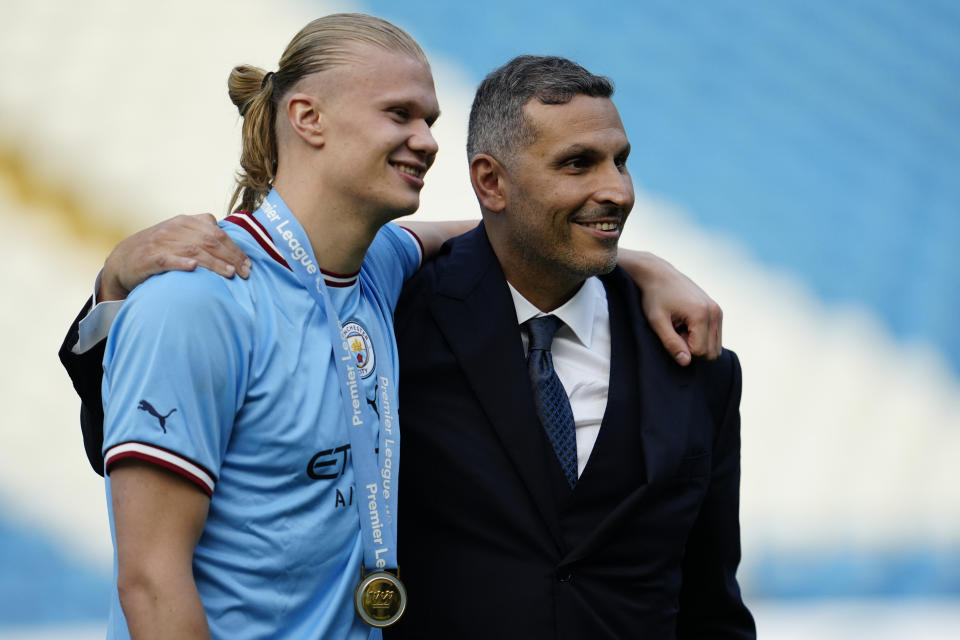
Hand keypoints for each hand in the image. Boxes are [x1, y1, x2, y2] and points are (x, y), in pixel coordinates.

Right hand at [99, 214, 250, 301]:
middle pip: (210, 241)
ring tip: (229, 274)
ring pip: (193, 250)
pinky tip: (193, 268)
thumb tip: (230, 239)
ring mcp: (161, 242)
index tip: (248, 265)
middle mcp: (175, 229)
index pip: (217, 233)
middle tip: (245, 273)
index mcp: (186, 222)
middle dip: (231, 257)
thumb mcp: (181, 235)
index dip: (235, 249)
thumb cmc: (160, 249)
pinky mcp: (149, 258)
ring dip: (213, 262)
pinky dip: (181, 263)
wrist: (124, 259)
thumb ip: (203, 233)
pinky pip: (167, 259)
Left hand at [620, 250, 722, 365]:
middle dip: (691, 348)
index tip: (671, 332)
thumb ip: (671, 343)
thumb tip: (686, 362)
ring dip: (696, 342)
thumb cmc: (654, 296)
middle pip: (711, 352)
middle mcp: (715, 312)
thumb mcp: (657, 321)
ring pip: (714, 347)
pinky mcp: (717, 311)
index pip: (699, 351)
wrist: (659, 274)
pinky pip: (714, 337)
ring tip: (680, 326)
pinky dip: (700, 336)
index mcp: (702, 314)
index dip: (682, 348)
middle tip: (675, 330)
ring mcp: (718, 311)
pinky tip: (685, 323)